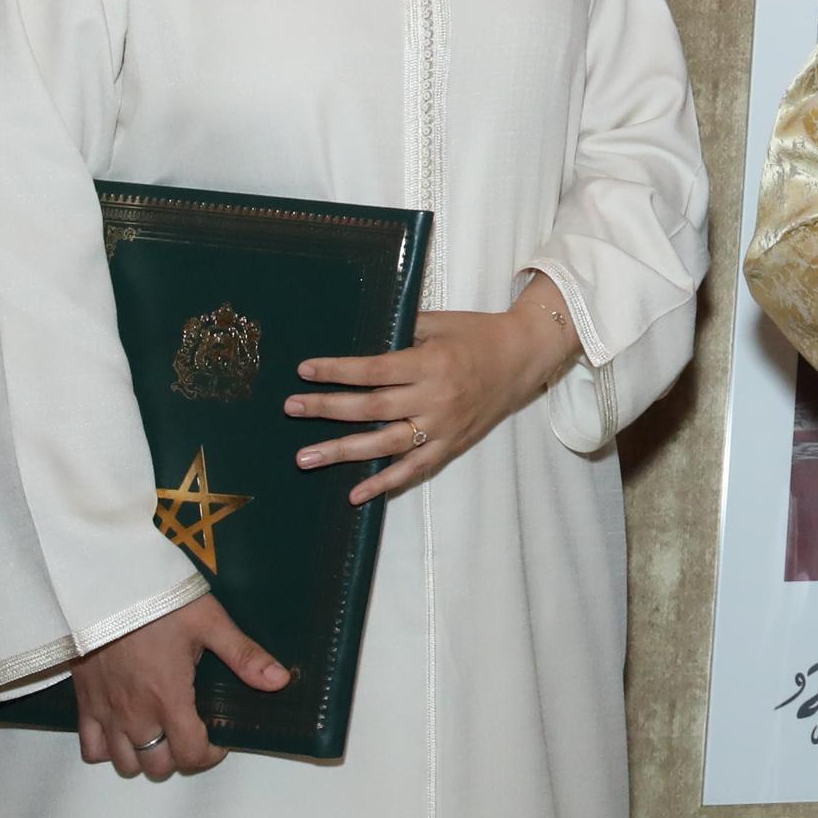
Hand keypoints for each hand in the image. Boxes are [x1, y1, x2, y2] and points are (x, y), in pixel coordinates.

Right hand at [68, 592, 284, 778]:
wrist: (105, 589)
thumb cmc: (158, 603)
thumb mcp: (209, 623)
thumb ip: (244, 655)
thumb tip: (280, 680)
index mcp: (169, 699)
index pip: (190, 754)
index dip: (210, 755)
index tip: (219, 740)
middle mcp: (136, 716)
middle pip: (157, 766)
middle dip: (180, 756)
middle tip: (191, 733)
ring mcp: (106, 714)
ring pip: (125, 764)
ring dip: (145, 757)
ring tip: (161, 733)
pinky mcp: (84, 704)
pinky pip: (91, 748)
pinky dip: (108, 750)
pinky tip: (125, 731)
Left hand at [288, 281, 577, 504]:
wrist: (525, 357)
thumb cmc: (479, 334)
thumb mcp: (441, 322)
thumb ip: (402, 331)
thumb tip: (360, 338)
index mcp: (431, 362)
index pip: (374, 370)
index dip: (337, 370)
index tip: (305, 370)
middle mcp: (435, 397)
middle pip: (371, 407)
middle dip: (327, 408)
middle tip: (292, 408)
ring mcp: (443, 426)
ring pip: (385, 444)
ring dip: (342, 451)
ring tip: (305, 457)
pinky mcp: (451, 445)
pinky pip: (414, 469)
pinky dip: (385, 483)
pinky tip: (355, 494)